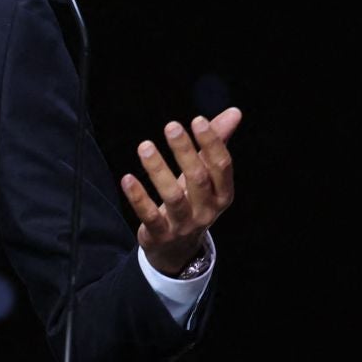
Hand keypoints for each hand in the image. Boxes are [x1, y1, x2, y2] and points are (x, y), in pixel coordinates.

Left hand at [122, 107, 241, 276]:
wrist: (178, 249)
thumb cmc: (193, 202)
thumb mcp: (206, 176)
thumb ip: (217, 144)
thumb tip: (234, 112)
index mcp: (222, 195)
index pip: (221, 166)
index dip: (212, 143)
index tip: (198, 120)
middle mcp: (206, 211)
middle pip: (197, 179)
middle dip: (185, 151)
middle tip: (171, 126)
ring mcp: (183, 225)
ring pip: (172, 196)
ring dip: (158, 170)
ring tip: (144, 146)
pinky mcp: (160, 235)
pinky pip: (149, 215)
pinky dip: (138, 197)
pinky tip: (127, 178)